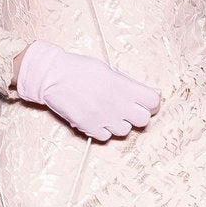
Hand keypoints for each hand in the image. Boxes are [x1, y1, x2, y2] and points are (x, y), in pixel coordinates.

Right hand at [16, 41, 159, 141]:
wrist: (52, 76)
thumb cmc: (79, 69)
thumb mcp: (107, 70)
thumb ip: (126, 84)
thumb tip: (144, 93)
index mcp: (124, 87)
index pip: (153, 102)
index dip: (151, 103)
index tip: (146, 101)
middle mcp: (117, 104)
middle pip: (143, 120)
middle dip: (137, 115)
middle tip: (127, 108)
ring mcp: (104, 118)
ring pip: (124, 130)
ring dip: (119, 123)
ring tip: (107, 112)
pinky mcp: (90, 128)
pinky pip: (106, 137)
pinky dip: (103, 130)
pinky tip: (96, 118)